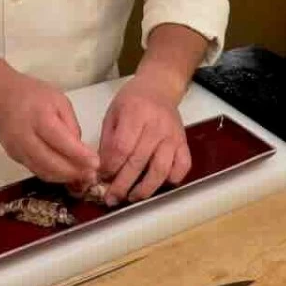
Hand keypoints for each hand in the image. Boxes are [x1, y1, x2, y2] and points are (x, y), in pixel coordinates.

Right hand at [0, 70, 100, 184]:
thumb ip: (71, 125)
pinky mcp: (14, 156)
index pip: (61, 141)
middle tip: (91, 175)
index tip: (96, 163)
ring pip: (42, 171)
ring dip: (63, 178)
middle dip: (73, 172)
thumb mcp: (59, 101)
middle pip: (50, 162)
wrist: (0, 96)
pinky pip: (35, 169)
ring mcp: (17, 149)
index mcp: (39, 117)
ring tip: (81, 178)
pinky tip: (65, 174)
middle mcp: (25, 135)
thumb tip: (80, 150)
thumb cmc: (33, 95)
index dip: (79, 156)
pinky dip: (52, 175)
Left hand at [98, 74, 191, 205]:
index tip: (101, 177)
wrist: (159, 87)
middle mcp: (156, 126)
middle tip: (112, 198)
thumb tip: (102, 170)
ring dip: (145, 188)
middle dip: (122, 185)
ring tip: (132, 197)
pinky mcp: (184, 143)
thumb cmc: (132, 101)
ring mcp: (172, 136)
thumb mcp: (113, 114)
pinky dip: (171, 180)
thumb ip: (108, 141)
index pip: (121, 148)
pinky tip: (158, 185)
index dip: (110, 167)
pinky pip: (182, 167)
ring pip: (161, 170)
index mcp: (135, 114)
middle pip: (138, 162)